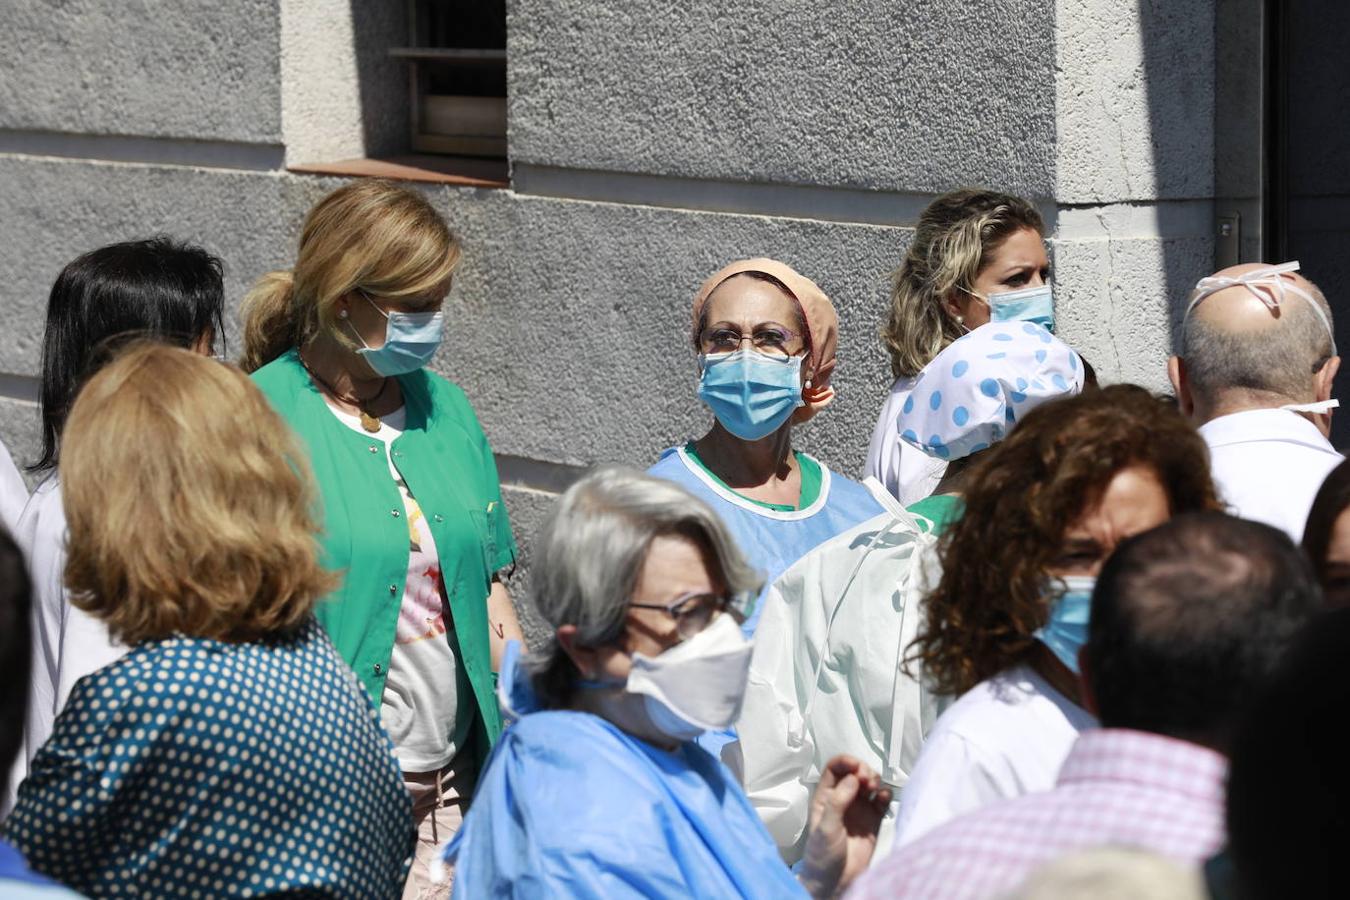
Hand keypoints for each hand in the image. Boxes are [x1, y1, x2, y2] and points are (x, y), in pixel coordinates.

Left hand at [798, 755, 890, 898]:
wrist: (836, 882)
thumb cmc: (823, 856)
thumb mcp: (826, 827)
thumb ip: (838, 801)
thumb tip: (852, 778)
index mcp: (826, 797)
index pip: (835, 769)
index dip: (846, 762)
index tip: (856, 766)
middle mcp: (843, 800)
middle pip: (855, 773)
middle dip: (863, 770)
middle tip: (867, 780)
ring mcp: (859, 809)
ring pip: (870, 784)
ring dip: (875, 780)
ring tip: (874, 789)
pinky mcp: (873, 821)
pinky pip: (882, 802)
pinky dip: (885, 795)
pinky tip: (884, 798)